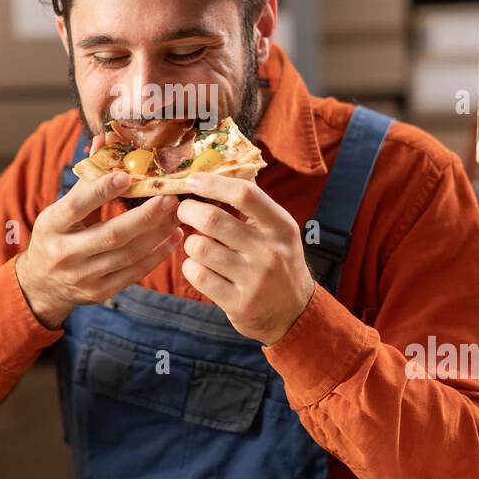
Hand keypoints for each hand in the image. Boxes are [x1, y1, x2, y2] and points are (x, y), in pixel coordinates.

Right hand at [15, 151, 182, 329]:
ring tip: (177, 215)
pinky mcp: (100, 292)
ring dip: (158, 234)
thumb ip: (85, 179)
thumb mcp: (60, 208)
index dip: (101, 191)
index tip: (127, 176)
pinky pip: (134, 273)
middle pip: (111, 235)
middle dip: (145, 216)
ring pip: (128, 255)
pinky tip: (173, 238)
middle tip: (169, 197)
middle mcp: (65, 253)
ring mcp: (83, 276)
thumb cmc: (56, 236)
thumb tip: (104, 140)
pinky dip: (157, 255)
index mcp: (51, 225)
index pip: (76, 206)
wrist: (41, 285)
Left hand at [175, 173, 314, 345]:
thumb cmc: (279, 261)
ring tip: (197, 244)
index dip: (212, 183)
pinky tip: (199, 266)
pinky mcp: (239, 304)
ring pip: (200, 247)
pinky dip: (190, 266)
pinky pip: (198, 275)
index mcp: (281, 226)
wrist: (294, 313)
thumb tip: (226, 166)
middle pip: (213, 219)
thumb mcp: (278, 230)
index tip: (192, 180)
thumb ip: (254, 203)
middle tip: (184, 211)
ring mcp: (255, 280)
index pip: (244, 194)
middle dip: (188, 211)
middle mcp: (270, 251)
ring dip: (190, 242)